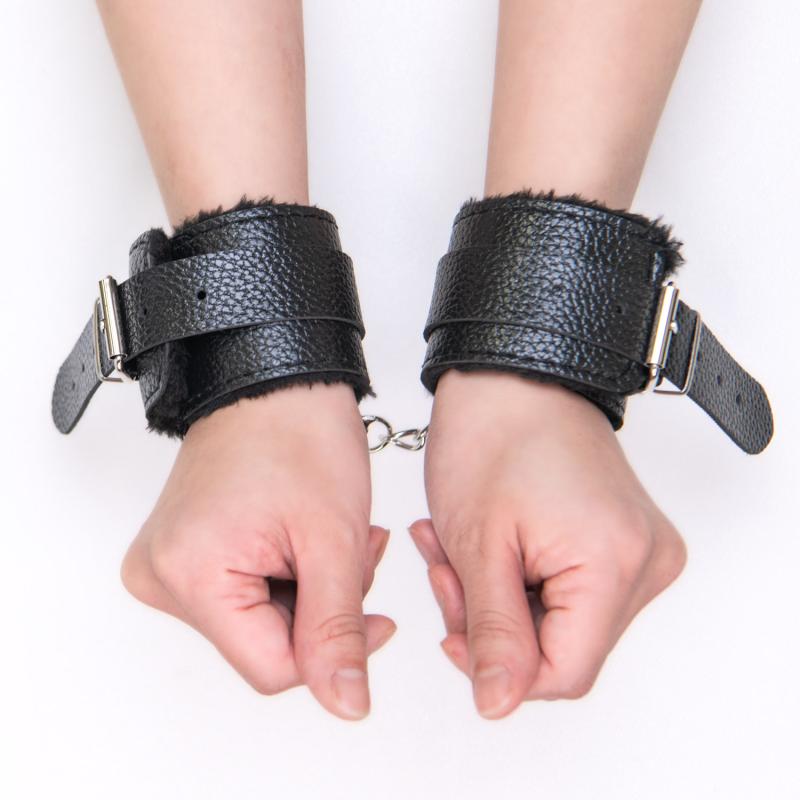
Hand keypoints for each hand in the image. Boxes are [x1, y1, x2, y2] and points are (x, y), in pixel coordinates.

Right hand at [121, 382, 394, 719]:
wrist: (275, 379)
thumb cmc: (299, 433)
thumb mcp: (333, 540)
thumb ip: (338, 630)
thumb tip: (346, 704)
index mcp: (189, 575)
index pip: (273, 669)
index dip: (335, 650)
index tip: (375, 615)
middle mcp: (161, 576)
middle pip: (266, 644)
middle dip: (324, 608)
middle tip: (353, 552)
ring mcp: (167, 564)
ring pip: (261, 621)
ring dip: (310, 589)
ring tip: (330, 536)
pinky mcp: (183, 553)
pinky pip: (245, 594)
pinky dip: (287, 575)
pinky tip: (305, 537)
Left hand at [410, 370, 685, 718]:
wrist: (512, 377)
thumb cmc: (492, 433)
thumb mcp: (478, 545)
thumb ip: (492, 633)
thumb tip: (498, 703)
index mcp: (616, 564)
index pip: (564, 673)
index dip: (500, 668)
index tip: (454, 634)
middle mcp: (645, 561)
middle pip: (561, 647)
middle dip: (491, 621)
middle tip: (447, 572)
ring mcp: (640, 549)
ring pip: (559, 621)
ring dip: (498, 597)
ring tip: (458, 549)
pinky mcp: (623, 540)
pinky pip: (569, 590)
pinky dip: (519, 578)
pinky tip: (488, 544)